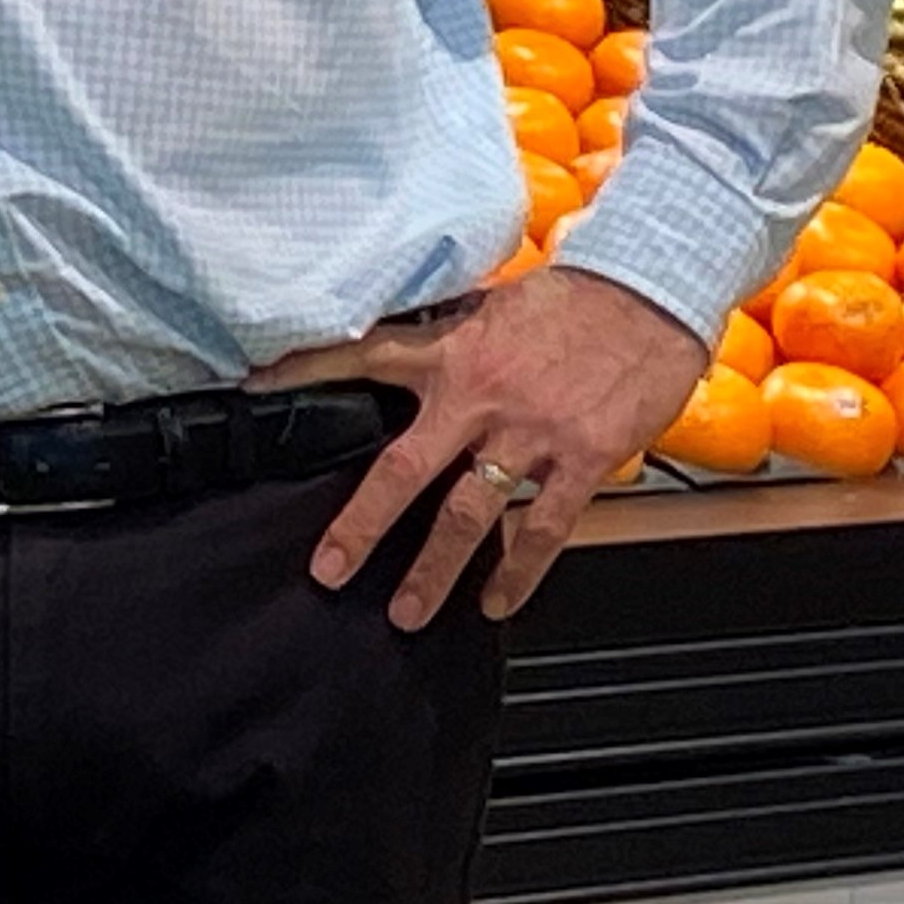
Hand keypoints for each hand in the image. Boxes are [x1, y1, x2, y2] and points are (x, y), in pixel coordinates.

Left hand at [255, 265, 707, 631]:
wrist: (649, 291)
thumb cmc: (574, 296)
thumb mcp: (493, 305)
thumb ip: (449, 338)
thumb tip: (403, 346)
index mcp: (453, 352)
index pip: (361, 357)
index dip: (304, 373)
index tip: (254, 390)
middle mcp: (481, 397)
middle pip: (405, 470)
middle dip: (362, 525)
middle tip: (330, 570)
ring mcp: (531, 435)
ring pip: (470, 515)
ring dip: (436, 570)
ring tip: (408, 612)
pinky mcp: (582, 461)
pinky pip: (544, 530)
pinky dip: (519, 572)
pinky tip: (497, 603)